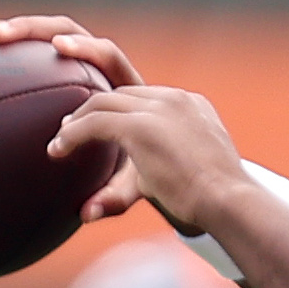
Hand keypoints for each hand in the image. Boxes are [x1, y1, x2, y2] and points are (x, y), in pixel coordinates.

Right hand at [0, 15, 151, 219]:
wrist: (157, 154)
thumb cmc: (146, 169)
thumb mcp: (136, 183)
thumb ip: (115, 195)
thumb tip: (86, 214)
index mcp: (125, 88)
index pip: (108, 57)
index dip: (85, 50)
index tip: (59, 50)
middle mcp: (101, 70)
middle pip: (68, 31)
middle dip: (32, 28)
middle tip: (0, 36)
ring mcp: (79, 67)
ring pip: (44, 37)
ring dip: (8, 32)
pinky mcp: (61, 72)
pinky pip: (30, 57)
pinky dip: (0, 55)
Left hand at [51, 86, 253, 231]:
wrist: (230, 202)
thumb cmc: (210, 201)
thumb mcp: (180, 176)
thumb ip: (146, 177)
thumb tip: (99, 204)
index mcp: (190, 104)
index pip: (143, 91)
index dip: (114, 101)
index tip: (92, 116)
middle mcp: (175, 98)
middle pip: (119, 83)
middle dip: (89, 94)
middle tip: (66, 117)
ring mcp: (160, 108)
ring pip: (102, 100)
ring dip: (75, 120)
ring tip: (59, 141)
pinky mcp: (143, 127)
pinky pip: (95, 122)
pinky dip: (71, 135)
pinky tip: (58, 151)